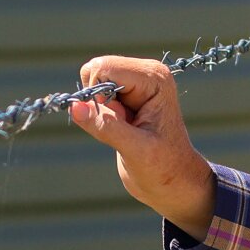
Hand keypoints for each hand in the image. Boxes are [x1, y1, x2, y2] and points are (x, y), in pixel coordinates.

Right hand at [70, 56, 217, 238]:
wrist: (175, 182)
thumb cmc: (164, 168)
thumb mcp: (135, 150)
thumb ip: (105, 126)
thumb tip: (74, 106)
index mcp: (154, 79)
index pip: (105, 67)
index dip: (98, 94)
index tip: (116, 121)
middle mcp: (146, 74)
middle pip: (97, 69)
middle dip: (98, 100)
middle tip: (122, 125)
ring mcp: (136, 83)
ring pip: (93, 80)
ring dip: (100, 108)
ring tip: (126, 128)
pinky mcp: (127, 95)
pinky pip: (95, 93)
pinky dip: (99, 113)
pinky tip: (123, 128)